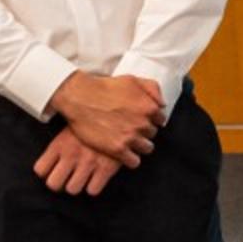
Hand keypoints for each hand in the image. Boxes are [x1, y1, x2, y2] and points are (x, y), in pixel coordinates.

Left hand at [32, 125, 124, 195]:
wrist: (122, 115)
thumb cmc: (96, 120)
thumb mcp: (73, 125)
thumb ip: (61, 143)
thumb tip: (53, 157)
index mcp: (60, 144)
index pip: (40, 169)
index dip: (46, 172)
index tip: (53, 169)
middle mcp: (71, 155)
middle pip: (53, 184)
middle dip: (60, 183)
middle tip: (67, 178)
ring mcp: (88, 163)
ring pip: (72, 189)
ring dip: (77, 185)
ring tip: (83, 177)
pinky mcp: (106, 168)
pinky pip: (93, 190)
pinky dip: (95, 186)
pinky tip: (97, 177)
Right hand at [47, 72, 163, 166]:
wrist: (80, 98)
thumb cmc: (105, 86)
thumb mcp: (132, 79)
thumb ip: (152, 89)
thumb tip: (163, 104)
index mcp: (149, 107)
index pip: (160, 120)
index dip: (150, 120)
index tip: (141, 119)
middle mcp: (142, 123)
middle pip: (152, 134)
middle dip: (144, 131)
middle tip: (131, 128)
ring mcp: (130, 137)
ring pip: (147, 148)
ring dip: (139, 146)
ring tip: (129, 141)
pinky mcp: (118, 149)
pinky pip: (134, 162)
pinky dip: (131, 159)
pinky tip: (124, 153)